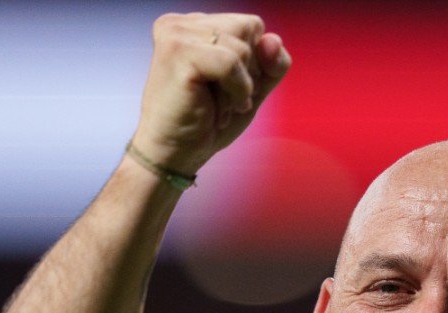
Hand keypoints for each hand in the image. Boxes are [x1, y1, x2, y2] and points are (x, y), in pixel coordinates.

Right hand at [130, 12, 291, 175]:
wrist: (175, 155)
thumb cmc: (207, 122)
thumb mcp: (252, 87)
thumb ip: (271, 62)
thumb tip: (273, 40)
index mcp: (195, 24)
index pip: (252, 25)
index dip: (254, 62)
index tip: (226, 87)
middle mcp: (182, 23)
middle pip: (250, 28)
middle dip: (248, 71)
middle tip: (219, 97)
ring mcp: (177, 34)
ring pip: (242, 47)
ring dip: (239, 86)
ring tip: (215, 104)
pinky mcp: (178, 51)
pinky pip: (231, 62)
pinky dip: (235, 90)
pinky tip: (218, 108)